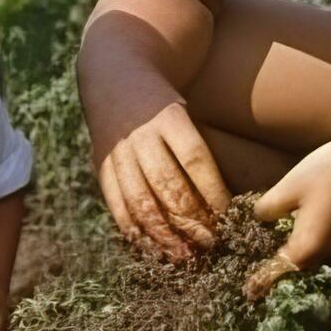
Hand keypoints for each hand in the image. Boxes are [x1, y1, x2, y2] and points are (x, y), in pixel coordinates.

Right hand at [94, 98, 230, 262]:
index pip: (195, 159)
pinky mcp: (101, 166)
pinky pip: (117, 205)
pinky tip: (153, 248)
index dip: (213, 191)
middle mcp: (141, 135)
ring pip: (141, 202)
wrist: (115, 76)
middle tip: (211, 243)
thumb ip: (201, 148)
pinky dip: (135, 231)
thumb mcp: (187, 109)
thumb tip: (228, 199)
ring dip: (164, 233)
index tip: (229, 217)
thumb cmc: (165, 103)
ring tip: (184, 254)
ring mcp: (118, 152)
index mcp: (169, 117)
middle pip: (168, 185)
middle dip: (191, 220)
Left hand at [249, 135, 330, 297]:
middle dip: (272, 273)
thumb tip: (260, 218)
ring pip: (301, 258)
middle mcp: (320, 251)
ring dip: (283, 259)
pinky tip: (283, 233)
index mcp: (305, 247)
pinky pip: (310, 246)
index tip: (249, 293)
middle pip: (290, 270)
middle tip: (251, 276)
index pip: (277, 273)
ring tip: (262, 256)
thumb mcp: (287, 188)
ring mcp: (330, 242)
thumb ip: (267, 209)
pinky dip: (295, 246)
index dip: (260, 282)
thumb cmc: (328, 172)